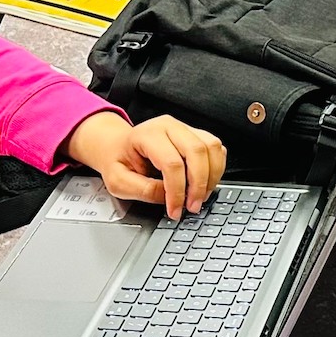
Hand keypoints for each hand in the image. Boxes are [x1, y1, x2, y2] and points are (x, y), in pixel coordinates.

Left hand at [64, 111, 225, 220]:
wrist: (118, 147)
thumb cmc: (119, 161)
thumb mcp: (119, 182)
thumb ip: (143, 190)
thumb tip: (169, 197)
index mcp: (147, 135)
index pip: (171, 163)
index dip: (177, 191)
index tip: (175, 210)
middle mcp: (169, 126)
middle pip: (197, 152)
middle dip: (199, 184)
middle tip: (192, 206)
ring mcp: (185, 128)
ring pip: (212, 147)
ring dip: (211, 176)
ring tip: (200, 197)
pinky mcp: (196, 134)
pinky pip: (217, 149)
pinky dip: (217, 169)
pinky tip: (205, 184)